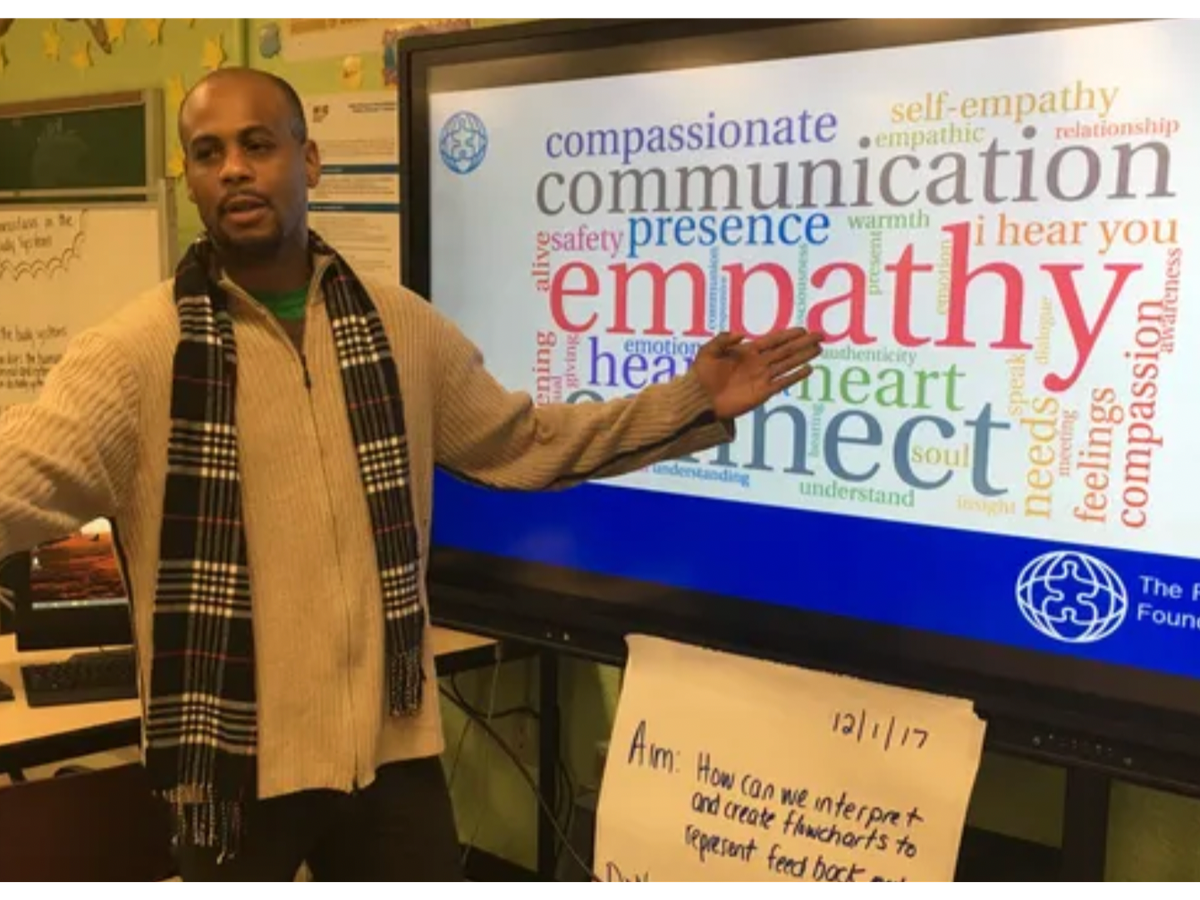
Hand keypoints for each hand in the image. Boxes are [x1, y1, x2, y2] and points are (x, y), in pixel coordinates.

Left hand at [691, 327, 823, 419]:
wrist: (699, 401)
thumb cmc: (700, 376)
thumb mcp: (707, 352)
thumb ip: (722, 340)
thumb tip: (741, 334)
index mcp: (746, 352)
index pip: (772, 340)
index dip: (787, 334)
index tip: (802, 329)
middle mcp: (758, 363)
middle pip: (785, 350)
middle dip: (802, 342)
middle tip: (820, 335)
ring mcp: (761, 378)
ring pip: (787, 364)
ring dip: (803, 356)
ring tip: (818, 348)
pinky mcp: (762, 393)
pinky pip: (783, 382)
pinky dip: (795, 375)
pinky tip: (808, 369)